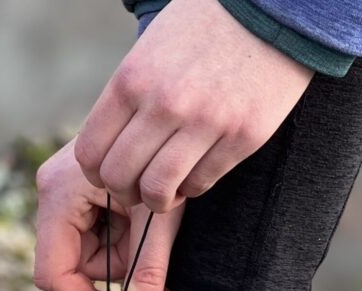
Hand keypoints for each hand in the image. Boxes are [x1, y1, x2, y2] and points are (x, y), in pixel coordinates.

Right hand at [34, 139, 182, 290]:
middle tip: (146, 252)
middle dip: (109, 269)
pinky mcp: (78, 191)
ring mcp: (63, 191)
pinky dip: (118, 236)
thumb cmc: (169, 160)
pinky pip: (91, 233)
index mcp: (58, 195)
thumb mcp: (159, 222)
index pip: (53, 272)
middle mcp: (51, 191)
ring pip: (82, 251)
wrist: (178, 118)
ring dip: (117, 252)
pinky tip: (139, 216)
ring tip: (147, 226)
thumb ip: (147, 275)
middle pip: (69, 263)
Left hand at [75, 0, 312, 211]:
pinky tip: (193, 175)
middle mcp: (164, 104)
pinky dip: (191, 188)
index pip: (90, 151)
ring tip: (163, 193)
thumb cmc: (203, 30)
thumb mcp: (149, 51)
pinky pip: (201, 183)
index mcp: (132, 80)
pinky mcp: (243, 137)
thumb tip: (109, 145)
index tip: (108, 175)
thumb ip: (128, 97)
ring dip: (156, 200)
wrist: (271, 9)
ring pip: (158, 189)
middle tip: (135, 190)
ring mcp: (205, 122)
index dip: (94, 173)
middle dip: (122, 192)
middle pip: (118, 177)